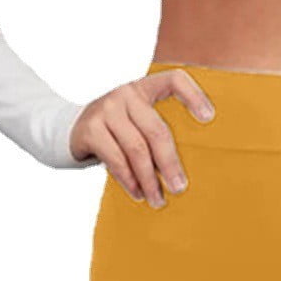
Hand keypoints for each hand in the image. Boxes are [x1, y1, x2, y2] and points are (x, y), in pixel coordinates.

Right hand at [71, 69, 214, 206]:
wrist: (70, 128)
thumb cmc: (117, 131)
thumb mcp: (136, 121)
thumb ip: (155, 132)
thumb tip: (182, 172)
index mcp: (144, 88)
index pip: (173, 80)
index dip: (193, 95)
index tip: (209, 118)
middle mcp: (126, 93)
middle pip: (156, 130)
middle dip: (170, 163)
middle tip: (179, 188)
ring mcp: (107, 108)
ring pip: (137, 149)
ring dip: (149, 180)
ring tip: (157, 200)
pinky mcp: (91, 128)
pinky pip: (116, 159)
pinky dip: (129, 180)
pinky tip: (138, 193)